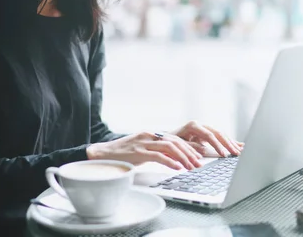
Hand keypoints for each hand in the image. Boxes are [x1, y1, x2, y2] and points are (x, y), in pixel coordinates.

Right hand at [86, 131, 202, 170]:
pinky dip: (171, 162)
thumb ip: (156, 151)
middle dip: (190, 153)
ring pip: (170, 147)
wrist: (102, 154)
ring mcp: (143, 143)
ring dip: (184, 157)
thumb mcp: (142, 150)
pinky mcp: (138, 152)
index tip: (198, 156)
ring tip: (192, 167)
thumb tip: (173, 159)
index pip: (175, 138)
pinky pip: (158, 156)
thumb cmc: (122, 155)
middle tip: (199, 163)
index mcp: (151, 134)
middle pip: (175, 141)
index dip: (188, 147)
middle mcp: (149, 135)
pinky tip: (178, 168)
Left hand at [173, 120, 243, 157]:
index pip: (209, 135)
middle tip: (236, 153)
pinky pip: (221, 137)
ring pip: (221, 134)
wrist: (165, 138)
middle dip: (228, 144)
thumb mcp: (177, 144)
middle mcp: (201, 124)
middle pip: (218, 133)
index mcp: (193, 125)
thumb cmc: (170, 142)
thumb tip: (203, 149)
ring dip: (231, 143)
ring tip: (240, 151)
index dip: (217, 145)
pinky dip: (230, 142)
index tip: (223, 155)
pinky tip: (239, 145)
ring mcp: (205, 127)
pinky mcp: (207, 133)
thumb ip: (190, 146)